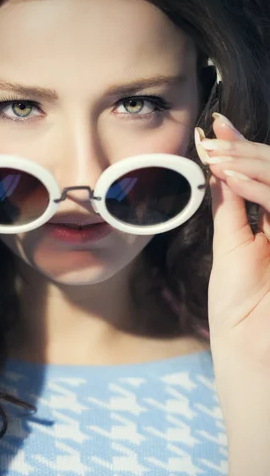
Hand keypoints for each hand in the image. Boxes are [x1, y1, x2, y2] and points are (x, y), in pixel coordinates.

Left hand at [194, 116, 269, 362]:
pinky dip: (258, 187)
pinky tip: (231, 176)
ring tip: (216, 153)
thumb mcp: (230, 246)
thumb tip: (218, 169)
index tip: (215, 128)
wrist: (249, 348)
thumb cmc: (237, 305)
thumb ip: (230, 206)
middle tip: (213, 137)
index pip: (262, 177)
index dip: (241, 150)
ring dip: (249, 163)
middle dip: (245, 151)